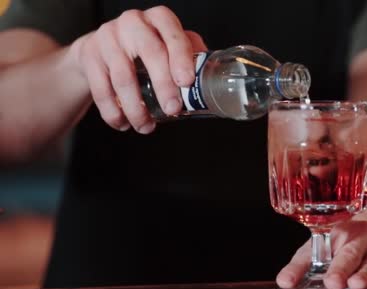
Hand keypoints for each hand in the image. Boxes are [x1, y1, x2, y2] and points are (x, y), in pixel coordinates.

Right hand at [70, 6, 206, 133]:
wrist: (100, 48)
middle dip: (163, 86)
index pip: (172, 34)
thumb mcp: (168, 46)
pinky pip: (101, 89)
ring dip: (136, 108)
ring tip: (146, 126)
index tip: (187, 82)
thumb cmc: (145, 48)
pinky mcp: (89, 55)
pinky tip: (123, 124)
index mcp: (159, 19)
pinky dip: (113, 112)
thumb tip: (211, 76)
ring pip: (123, 77)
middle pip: (150, 53)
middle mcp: (133, 22)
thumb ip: (190, 56)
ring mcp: (108, 37)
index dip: (181, 58)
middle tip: (173, 109)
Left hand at [276, 220, 366, 288]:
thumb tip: (284, 283)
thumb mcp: (324, 244)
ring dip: (366, 274)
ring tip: (358, 285)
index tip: (313, 279)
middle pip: (350, 254)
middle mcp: (364, 238)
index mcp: (340, 233)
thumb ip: (302, 264)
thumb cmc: (352, 237)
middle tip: (333, 283)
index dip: (313, 265)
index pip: (323, 250)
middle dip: (341, 269)